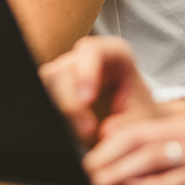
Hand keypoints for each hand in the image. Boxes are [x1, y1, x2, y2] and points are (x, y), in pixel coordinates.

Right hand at [39, 35, 165, 144]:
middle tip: (88, 131)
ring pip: (49, 80)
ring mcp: (70, 69)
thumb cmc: (141, 122)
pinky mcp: (57, 85)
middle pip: (64, 67)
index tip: (87, 100)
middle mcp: (90, 57)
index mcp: (117, 55)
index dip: (86, 72)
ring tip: (85, 133)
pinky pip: (43, 93)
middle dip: (71, 101)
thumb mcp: (141, 125)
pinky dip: (55, 112)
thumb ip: (125, 126)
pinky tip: (74, 129)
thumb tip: (103, 129)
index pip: (92, 51)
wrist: (136, 130)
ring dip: (61, 108)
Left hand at [86, 113, 184, 184]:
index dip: (104, 141)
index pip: (135, 128)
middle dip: (102, 155)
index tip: (78, 156)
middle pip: (135, 138)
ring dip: (119, 170)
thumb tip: (142, 175)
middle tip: (75, 170)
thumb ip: (180, 159)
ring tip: (94, 181)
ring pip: (153, 155)